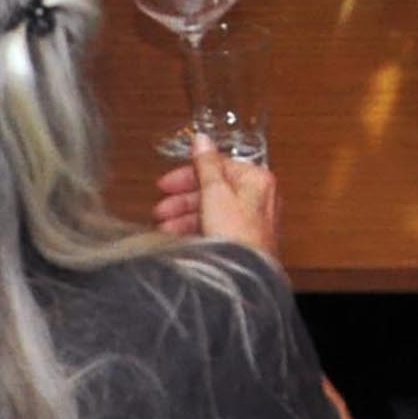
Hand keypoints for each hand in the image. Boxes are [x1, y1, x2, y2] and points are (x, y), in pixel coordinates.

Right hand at [153, 132, 282, 260]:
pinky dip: (196, 231)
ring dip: (185, 218)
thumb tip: (202, 138)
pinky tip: (176, 241)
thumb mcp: (215, 194)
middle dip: (183, 200)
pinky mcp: (242, 243)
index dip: (189, 174)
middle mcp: (258, 198)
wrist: (244, 279)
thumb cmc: (235, 235)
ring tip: (162, 230)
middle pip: (214, 190)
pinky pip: (216, 230)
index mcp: (256, 180)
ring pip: (213, 211)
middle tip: (159, 210)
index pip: (219, 167)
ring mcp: (251, 222)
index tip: (164, 184)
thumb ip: (206, 166)